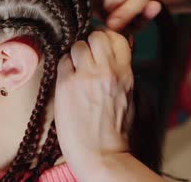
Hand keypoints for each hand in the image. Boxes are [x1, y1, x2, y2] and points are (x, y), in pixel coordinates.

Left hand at [54, 30, 133, 178]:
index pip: (118, 37)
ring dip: (75, 54)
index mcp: (125, 73)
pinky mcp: (66, 84)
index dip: (107, 38)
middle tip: (86, 56)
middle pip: (96, 35)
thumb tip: (117, 48)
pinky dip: (64, 68)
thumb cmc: (115, 130)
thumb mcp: (128, 95)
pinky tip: (67, 81)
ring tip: (76, 70)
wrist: (101, 155)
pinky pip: (62, 61)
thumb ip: (121, 71)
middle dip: (90, 42)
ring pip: (77, 45)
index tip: (101, 47)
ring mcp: (86, 76)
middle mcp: (107, 71)